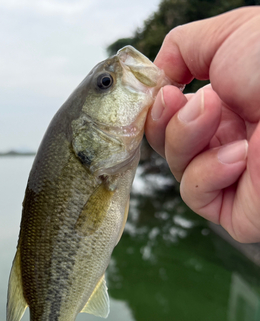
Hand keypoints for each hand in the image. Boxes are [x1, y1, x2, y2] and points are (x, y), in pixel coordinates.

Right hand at [145, 7, 259, 242]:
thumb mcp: (227, 37)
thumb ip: (182, 49)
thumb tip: (157, 77)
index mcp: (226, 103)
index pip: (172, 114)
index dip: (156, 106)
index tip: (156, 91)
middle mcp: (226, 137)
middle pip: (166, 142)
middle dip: (163, 120)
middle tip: (175, 101)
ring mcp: (229, 172)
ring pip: (177, 166)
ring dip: (186, 139)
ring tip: (215, 115)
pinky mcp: (232, 207)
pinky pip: (195, 194)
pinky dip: (208, 172)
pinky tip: (240, 155)